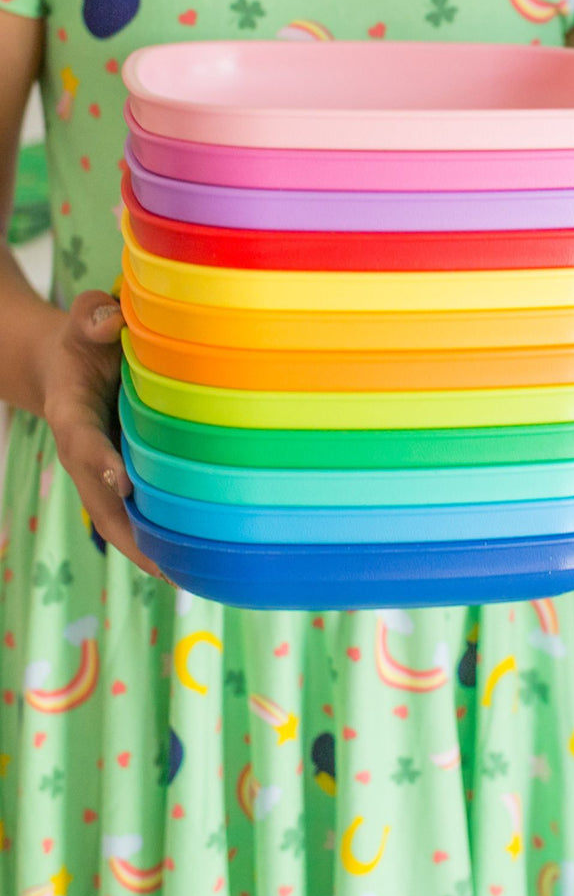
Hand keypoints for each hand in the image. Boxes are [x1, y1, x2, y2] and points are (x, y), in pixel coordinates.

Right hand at [38, 290, 159, 575]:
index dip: (100, 461)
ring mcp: (98, 471)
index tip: (124, 482)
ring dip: (144, 548)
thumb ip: (92, 319)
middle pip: (98, 501)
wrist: (63, 365)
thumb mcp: (81, 322)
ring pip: (116, 518)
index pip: (83, 441)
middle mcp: (83, 452)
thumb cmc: (83, 342)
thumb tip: (111, 322)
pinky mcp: (118, 477)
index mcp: (71, 415)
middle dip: (127, 533)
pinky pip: (133, 514)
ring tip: (183, 575)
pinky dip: (154, 537)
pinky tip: (188, 560)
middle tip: (163, 563)